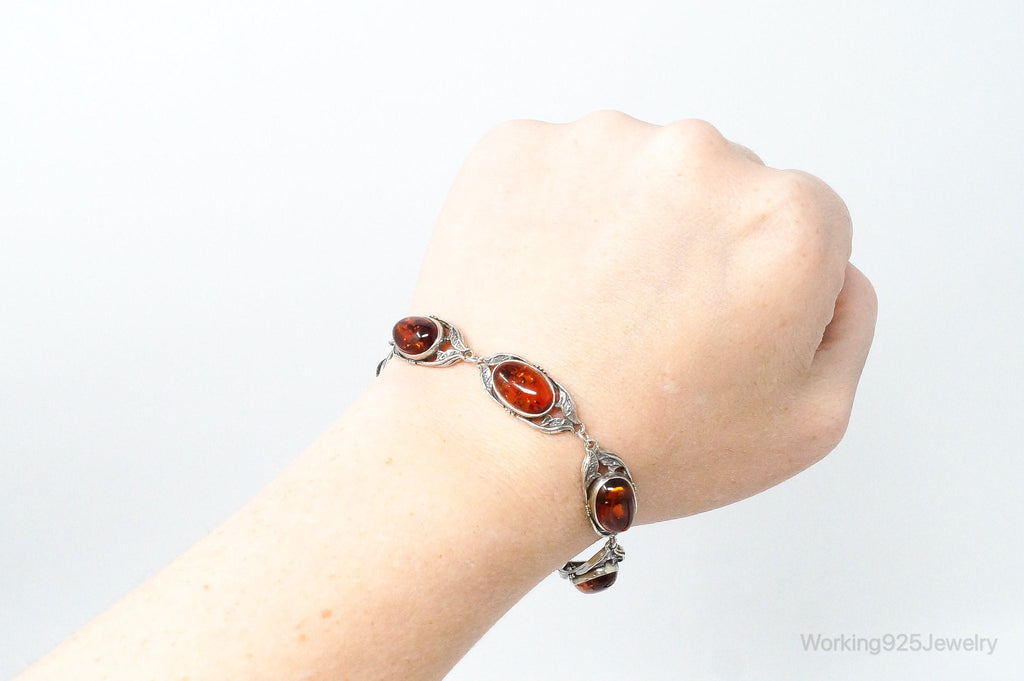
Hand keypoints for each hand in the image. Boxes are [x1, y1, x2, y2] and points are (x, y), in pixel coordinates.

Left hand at [411, 111, 876, 522]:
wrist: (494, 450)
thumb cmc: (651, 448)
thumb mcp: (813, 422)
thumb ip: (849, 322)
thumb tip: (832, 267)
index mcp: (788, 218)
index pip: (805, 223)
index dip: (764, 285)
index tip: (718, 331)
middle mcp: (701, 156)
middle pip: (719, 188)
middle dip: (695, 245)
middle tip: (645, 329)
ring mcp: (601, 143)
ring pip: (634, 174)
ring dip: (621, 225)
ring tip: (584, 312)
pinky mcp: (518, 146)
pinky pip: (556, 172)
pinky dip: (551, 216)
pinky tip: (539, 285)